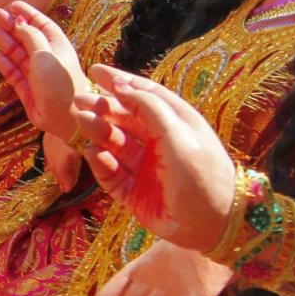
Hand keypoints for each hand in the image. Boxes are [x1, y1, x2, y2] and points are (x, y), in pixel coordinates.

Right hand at [0, 1, 86, 135]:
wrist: (66, 116)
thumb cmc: (60, 80)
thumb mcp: (45, 52)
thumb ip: (30, 36)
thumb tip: (18, 21)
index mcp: (57, 46)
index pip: (41, 24)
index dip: (27, 14)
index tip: (13, 5)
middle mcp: (47, 58)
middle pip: (27, 38)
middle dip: (12, 26)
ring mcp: (37, 74)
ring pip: (19, 55)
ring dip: (7, 43)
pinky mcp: (28, 91)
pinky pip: (14, 74)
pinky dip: (5, 64)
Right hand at [70, 67, 239, 252]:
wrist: (214, 225)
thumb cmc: (202, 174)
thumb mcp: (178, 134)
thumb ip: (149, 108)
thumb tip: (121, 86)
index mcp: (175, 124)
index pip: (144, 96)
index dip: (121, 82)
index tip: (95, 71)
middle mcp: (159, 143)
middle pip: (125, 119)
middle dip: (103, 108)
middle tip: (80, 101)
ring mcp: (145, 169)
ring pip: (114, 145)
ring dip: (99, 132)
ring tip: (84, 124)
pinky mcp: (134, 194)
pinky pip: (111, 174)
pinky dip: (100, 163)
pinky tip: (93, 153)